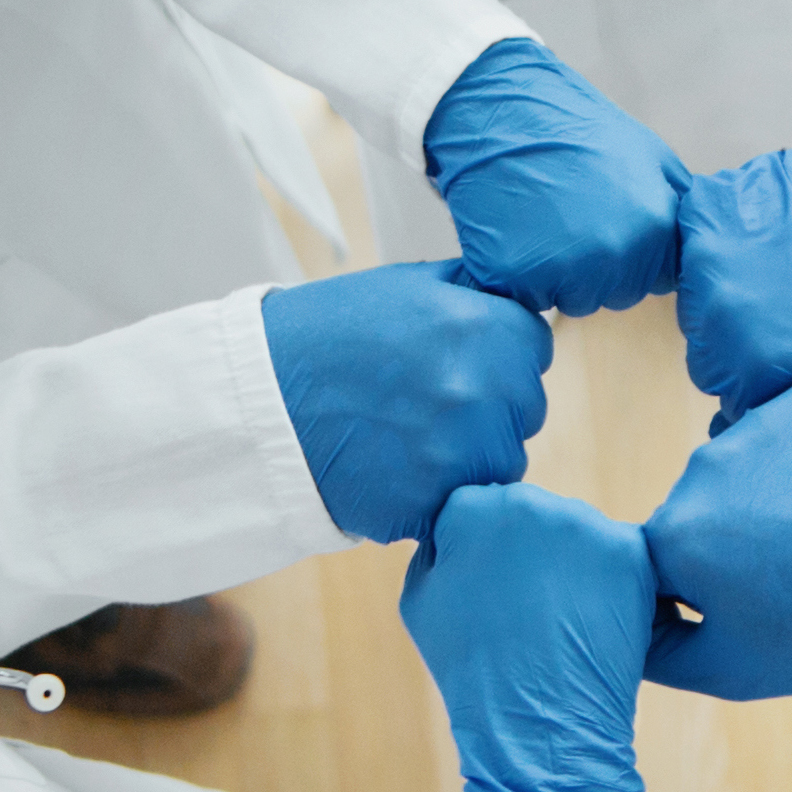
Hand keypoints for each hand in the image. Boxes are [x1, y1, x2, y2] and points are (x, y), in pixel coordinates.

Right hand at [262, 260, 551, 544]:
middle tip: (427, 397)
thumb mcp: (404, 287)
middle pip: (527, 406)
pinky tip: (397, 465)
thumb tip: (521, 297)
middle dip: (491, 402)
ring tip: (409, 433)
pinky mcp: (435, 505)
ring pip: (504, 460)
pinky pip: (465, 501)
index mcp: (482, 328)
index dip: (499, 350)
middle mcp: (483, 391)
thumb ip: (472, 293)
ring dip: (472, 453)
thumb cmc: (325, 337)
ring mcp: (461, 454)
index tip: (460, 357)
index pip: (535, 345)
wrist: (257, 403)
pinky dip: (440, 491)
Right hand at [401, 484, 666, 791]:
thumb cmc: (472, 667)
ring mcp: (587, 525)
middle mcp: (532, 502)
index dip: (487, 551)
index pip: (482, 506)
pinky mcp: (632, 552)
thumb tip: (463, 528)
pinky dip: (612, 583)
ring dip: (573, 565)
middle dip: (532, 551)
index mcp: (473, 506)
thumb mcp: (421, 598)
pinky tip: (594, 621)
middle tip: (530, 609)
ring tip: (561, 621)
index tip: (493, 591)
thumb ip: (440, 545)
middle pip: (534, 513)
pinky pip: (619, 555)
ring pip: (578, 533)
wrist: (537, 723)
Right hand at [424, 39, 690, 316]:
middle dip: (601, 266)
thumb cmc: (574, 129)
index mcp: (653, 229)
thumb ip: (678, 206)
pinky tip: (517, 233)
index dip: (637, 254)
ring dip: (562, 274)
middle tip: (572, 217)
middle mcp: (614, 257)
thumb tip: (704, 240)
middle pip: (618, 292)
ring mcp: (563, 272)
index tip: (612, 222)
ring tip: (544, 223)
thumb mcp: (648, 155)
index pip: (660, 278)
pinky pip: (531, 299)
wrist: (500, 112)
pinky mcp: (516, 280)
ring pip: (575, 300)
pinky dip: (522, 276)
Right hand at [644, 374, 791, 698]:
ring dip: (772, 489)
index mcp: (679, 535)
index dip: (694, 582)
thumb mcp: (727, 669)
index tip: (740, 598)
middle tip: (788, 570)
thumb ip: (649, 645)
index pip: (659, 552)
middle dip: (731, 532)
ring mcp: (767, 421)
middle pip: (701, 501)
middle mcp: (710, 465)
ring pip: (746, 459)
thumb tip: (619, 612)